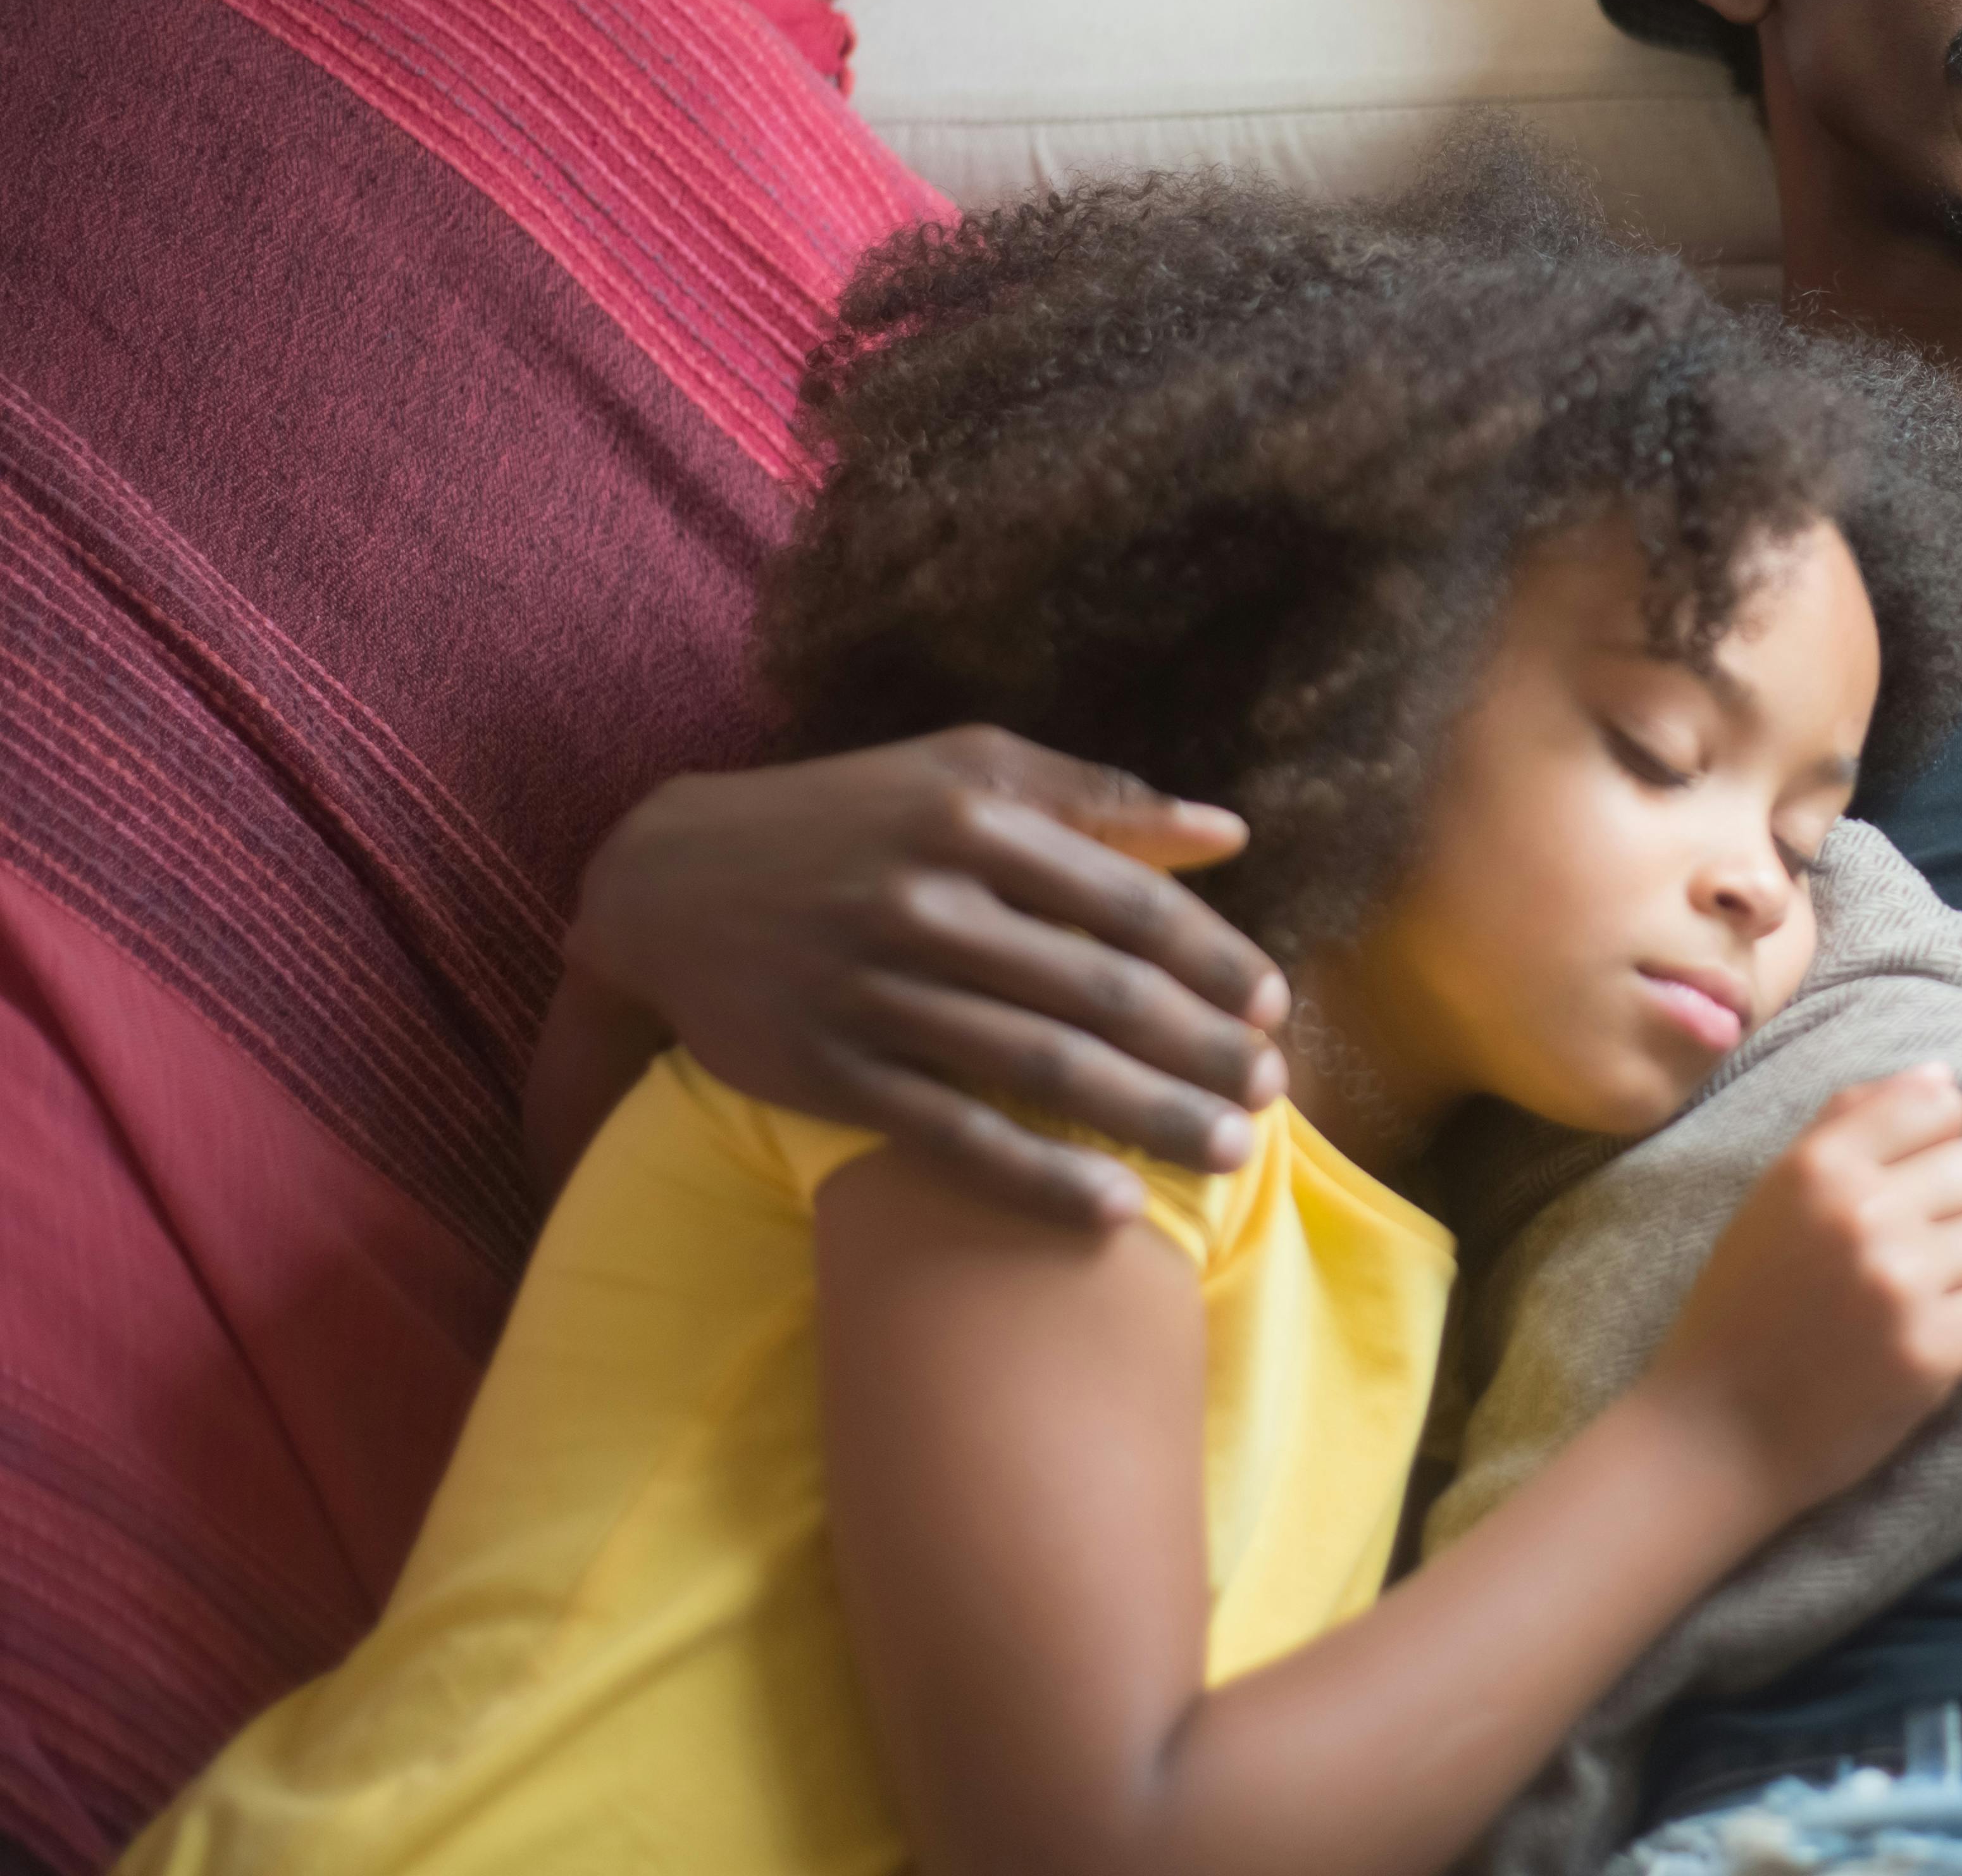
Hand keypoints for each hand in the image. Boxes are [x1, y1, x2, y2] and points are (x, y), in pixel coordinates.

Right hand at [565, 726, 1288, 1223]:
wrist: (667, 882)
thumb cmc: (847, 818)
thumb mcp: (963, 772)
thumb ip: (1097, 799)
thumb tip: (1227, 832)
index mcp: (974, 819)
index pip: (1128, 902)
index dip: (1214, 960)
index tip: (1273, 1006)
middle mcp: (928, 902)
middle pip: (1100, 992)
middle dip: (1201, 1050)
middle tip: (1274, 1093)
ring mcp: (874, 991)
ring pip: (1041, 1067)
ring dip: (1149, 1116)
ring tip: (1230, 1153)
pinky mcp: (829, 1072)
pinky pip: (953, 1134)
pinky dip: (1040, 1176)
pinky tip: (1116, 1209)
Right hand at [1641, 1066, 1961, 1518]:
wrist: (1713, 1433)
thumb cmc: (1745, 1308)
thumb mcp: (1775, 1197)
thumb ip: (1852, 1124)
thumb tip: (1944, 1075)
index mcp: (1819, 1164)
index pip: (1940, 1104)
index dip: (1940, 1145)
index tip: (1915, 1186)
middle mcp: (1862, 1211)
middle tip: (1923, 1252)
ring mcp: (1899, 1282)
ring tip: (1929, 1298)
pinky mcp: (1929, 1352)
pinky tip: (1937, 1341)